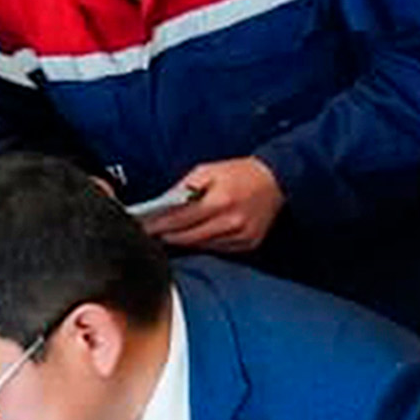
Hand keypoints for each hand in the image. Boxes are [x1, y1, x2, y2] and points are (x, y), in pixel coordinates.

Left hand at [142, 156, 282, 253]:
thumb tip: (162, 205)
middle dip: (167, 236)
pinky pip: (217, 249)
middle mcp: (232, 222)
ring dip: (183, 242)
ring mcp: (241, 236)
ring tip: (167, 235)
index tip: (144, 227)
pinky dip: (203, 243)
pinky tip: (193, 236)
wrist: (275, 180)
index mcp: (221, 201)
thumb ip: (183, 188)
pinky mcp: (247, 244)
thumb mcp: (207, 171)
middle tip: (150, 234)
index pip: (181, 220)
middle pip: (188, 238)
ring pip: (201, 246)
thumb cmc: (239, 173)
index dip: (159, 225)